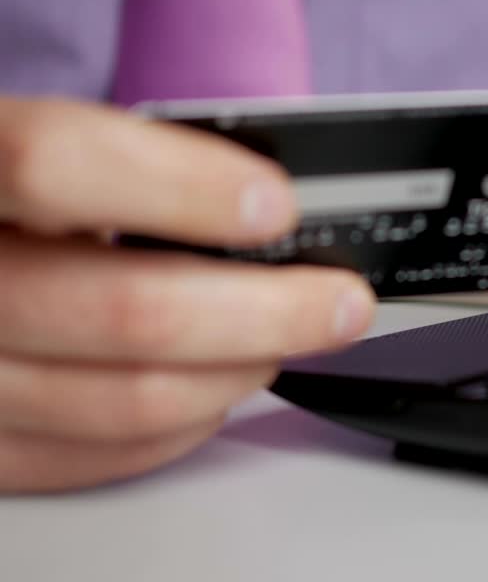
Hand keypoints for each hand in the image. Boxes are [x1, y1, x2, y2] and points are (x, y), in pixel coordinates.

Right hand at [0, 97, 375, 492]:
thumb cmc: (6, 202)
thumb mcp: (40, 144)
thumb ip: (132, 164)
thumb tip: (270, 207)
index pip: (53, 164)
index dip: (180, 186)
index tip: (275, 205)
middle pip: (127, 310)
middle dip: (270, 309)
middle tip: (340, 301)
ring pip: (129, 400)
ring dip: (240, 371)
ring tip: (284, 340)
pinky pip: (99, 457)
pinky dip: (185, 422)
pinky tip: (213, 383)